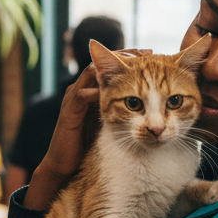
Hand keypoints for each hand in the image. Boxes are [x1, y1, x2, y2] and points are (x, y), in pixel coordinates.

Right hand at [24, 50, 151, 210]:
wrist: (64, 163)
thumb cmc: (88, 143)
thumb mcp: (110, 121)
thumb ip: (123, 108)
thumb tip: (150, 102)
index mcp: (92, 88)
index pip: (111, 64)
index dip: (131, 57)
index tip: (152, 54)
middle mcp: (82, 88)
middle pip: (103, 62)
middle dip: (126, 57)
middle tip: (147, 54)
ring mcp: (73, 97)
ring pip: (91, 72)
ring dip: (112, 67)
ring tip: (133, 64)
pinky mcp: (69, 110)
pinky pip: (82, 95)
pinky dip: (97, 91)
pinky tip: (112, 92)